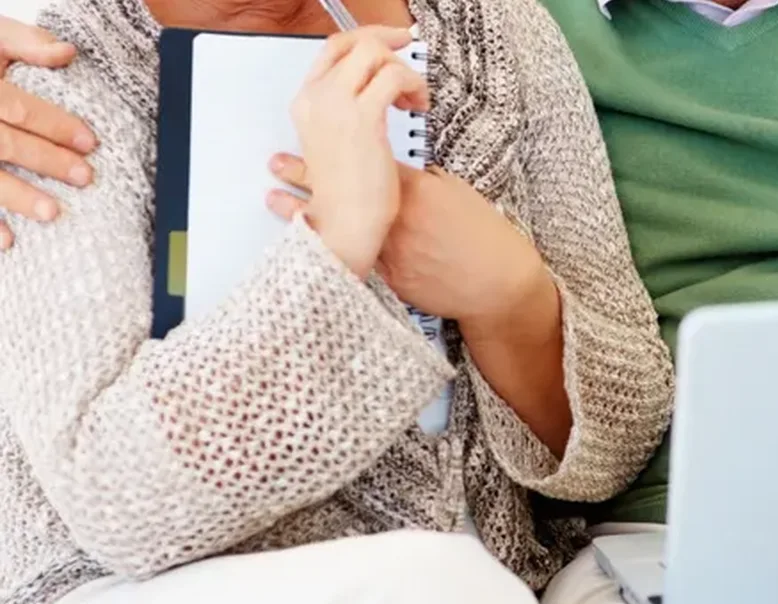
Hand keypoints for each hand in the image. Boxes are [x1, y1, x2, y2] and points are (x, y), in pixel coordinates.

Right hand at [0, 15, 96, 248]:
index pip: (18, 108)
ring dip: (15, 197)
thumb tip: (68, 53)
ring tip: (52, 214)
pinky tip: (7, 241)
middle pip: (3, 143)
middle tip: (84, 177)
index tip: (90, 142)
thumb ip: (25, 43)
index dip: (55, 125)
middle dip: (44, 161)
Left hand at [267, 160, 553, 332]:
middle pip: (339, 191)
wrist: (496, 282)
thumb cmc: (483, 235)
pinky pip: (351, 259)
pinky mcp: (388, 278)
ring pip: (336, 227)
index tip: (312, 138)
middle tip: (276, 163)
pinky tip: (304, 243)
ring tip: (273, 199)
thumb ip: (422, 179)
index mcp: (411, 189)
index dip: (335, 150)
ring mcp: (388, 249)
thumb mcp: (456, 192)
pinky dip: (328, 247)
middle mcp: (392, 216)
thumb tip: (399, 172)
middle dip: (305, 177)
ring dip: (304, 213)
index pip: (365, 159)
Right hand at [288, 26, 429, 276]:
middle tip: (409, 64)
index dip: (367, 43)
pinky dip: (412, 85)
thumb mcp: (338, 148)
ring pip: (374, 55)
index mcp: (307, 103)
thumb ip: (347, 116)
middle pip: (354, 44)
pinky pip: (393, 77)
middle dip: (388, 48)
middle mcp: (317, 98)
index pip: (334, 50)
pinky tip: (417, 106)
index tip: (391, 49)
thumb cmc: (347, 199)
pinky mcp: (364, 119)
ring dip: (403, 71)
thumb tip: (375, 98)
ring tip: (414, 100)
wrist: (344, 229)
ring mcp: (336, 106)